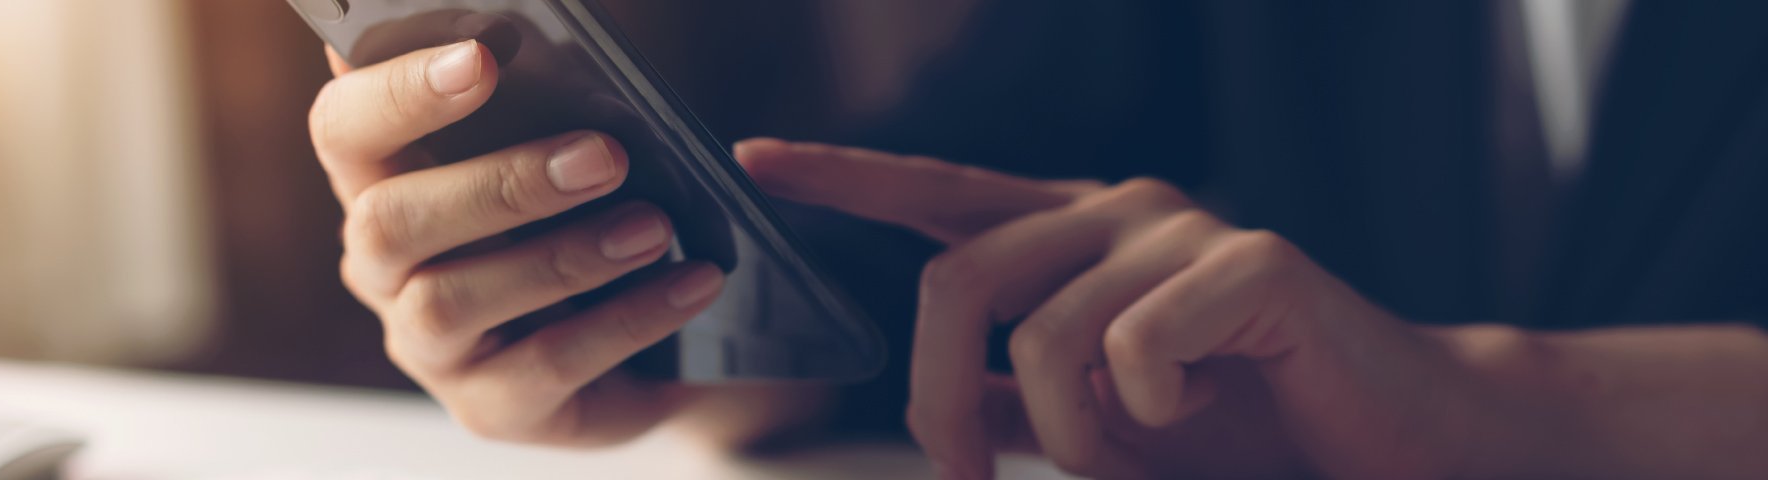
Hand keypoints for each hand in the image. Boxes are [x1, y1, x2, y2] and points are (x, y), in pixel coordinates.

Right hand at [309, 40, 735, 446]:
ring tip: (654, 225)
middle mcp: (384, 267)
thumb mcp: (568, 149)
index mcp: (383, 180)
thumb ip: (545, 99)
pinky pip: (546, 363)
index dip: (398, 92)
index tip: (483, 56)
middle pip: (390, 221)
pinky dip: (628, 318)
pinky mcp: (490, 405)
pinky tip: (690, 281)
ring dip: (564, 255)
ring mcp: (429, 346)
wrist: (649, 339)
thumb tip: (545, 39)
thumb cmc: (587, 215)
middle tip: (603, 156)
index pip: (345, 128)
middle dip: (499, 183)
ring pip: (455, 299)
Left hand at [737, 139, 1481, 478]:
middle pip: (955, 284)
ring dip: (1072, 438)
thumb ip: (1016, 400)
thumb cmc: (1240, 430)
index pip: (937, 191)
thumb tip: (942, 405)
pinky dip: (1149, 420)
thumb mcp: (1097, 423)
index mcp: (1070, 236)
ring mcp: (1182, 229)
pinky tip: (1203, 412)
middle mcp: (1115, 210)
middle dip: (937, 404)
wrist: (1386, 444)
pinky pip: (1134, 349)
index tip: (756, 162)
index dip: (844, 175)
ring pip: (1042, 337)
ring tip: (1135, 453)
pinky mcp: (1252, 262)